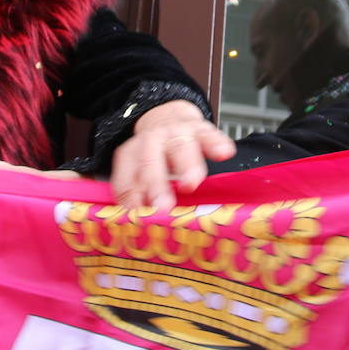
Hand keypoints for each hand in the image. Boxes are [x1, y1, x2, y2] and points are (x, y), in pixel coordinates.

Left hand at [109, 100, 235, 211]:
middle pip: (149, 162)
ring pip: (180, 147)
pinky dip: (217, 144)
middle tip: (162, 206)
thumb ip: (141, 198)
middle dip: (155, 185)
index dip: (131, 201)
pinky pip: (209, 135)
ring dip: (186, 166)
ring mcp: (176, 133)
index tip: (139, 218)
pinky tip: (223, 153)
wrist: (168, 119)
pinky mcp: (201, 129)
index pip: (126, 180)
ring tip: (190, 183)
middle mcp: (151, 141)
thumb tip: (147, 230)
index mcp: (131, 155)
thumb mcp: (140, 173)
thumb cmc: (155, 155)